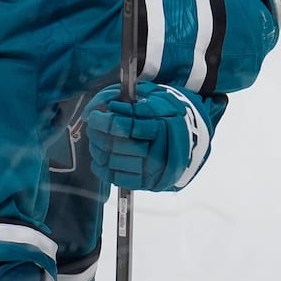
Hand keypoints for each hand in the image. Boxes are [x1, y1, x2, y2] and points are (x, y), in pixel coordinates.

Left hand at [85, 82, 207, 191]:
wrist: (188, 139)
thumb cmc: (165, 114)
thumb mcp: (152, 97)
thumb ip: (128, 100)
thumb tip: (100, 110)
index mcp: (162, 126)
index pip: (128, 127)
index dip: (107, 122)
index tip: (94, 116)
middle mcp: (160, 150)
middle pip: (119, 146)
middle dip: (98, 136)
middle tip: (91, 127)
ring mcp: (154, 168)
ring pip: (115, 162)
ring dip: (98, 151)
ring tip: (94, 140)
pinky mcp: (148, 182)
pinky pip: (118, 178)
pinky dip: (102, 169)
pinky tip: (98, 159)